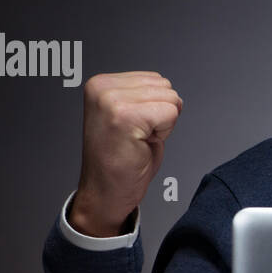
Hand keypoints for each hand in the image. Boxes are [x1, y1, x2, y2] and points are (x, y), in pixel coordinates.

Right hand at [71, 71, 182, 236]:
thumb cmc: (120, 161)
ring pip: (170, 99)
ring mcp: (111, 101)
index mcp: (101, 84)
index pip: (156, 79)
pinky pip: (170, 113)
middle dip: (161, 114)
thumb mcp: (129, 116)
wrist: (105, 193)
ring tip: (138, 140)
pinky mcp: (124, 117)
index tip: (133, 128)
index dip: (155, 107)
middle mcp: (102, 88)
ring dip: (162, 124)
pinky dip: (164, 133)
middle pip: (165, 86)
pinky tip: (141, 145)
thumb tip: (169, 89)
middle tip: (137, 137)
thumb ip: (143, 96)